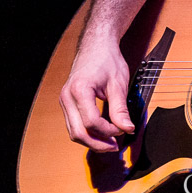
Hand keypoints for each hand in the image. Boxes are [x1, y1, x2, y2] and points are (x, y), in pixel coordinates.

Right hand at [59, 36, 135, 151]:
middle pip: (78, 132)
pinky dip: (87, 133)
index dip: (109, 131)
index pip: (92, 122)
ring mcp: (64, 101)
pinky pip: (74, 125)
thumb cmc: (107, 60)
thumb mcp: (118, 84)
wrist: (96, 46)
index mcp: (80, 90)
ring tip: (110, 143)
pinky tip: (101, 134)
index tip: (124, 129)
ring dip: (92, 141)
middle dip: (98, 144)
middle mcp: (67, 97)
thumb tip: (127, 128)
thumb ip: (121, 108)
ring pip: (74, 132)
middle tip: (115, 147)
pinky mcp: (67, 103)